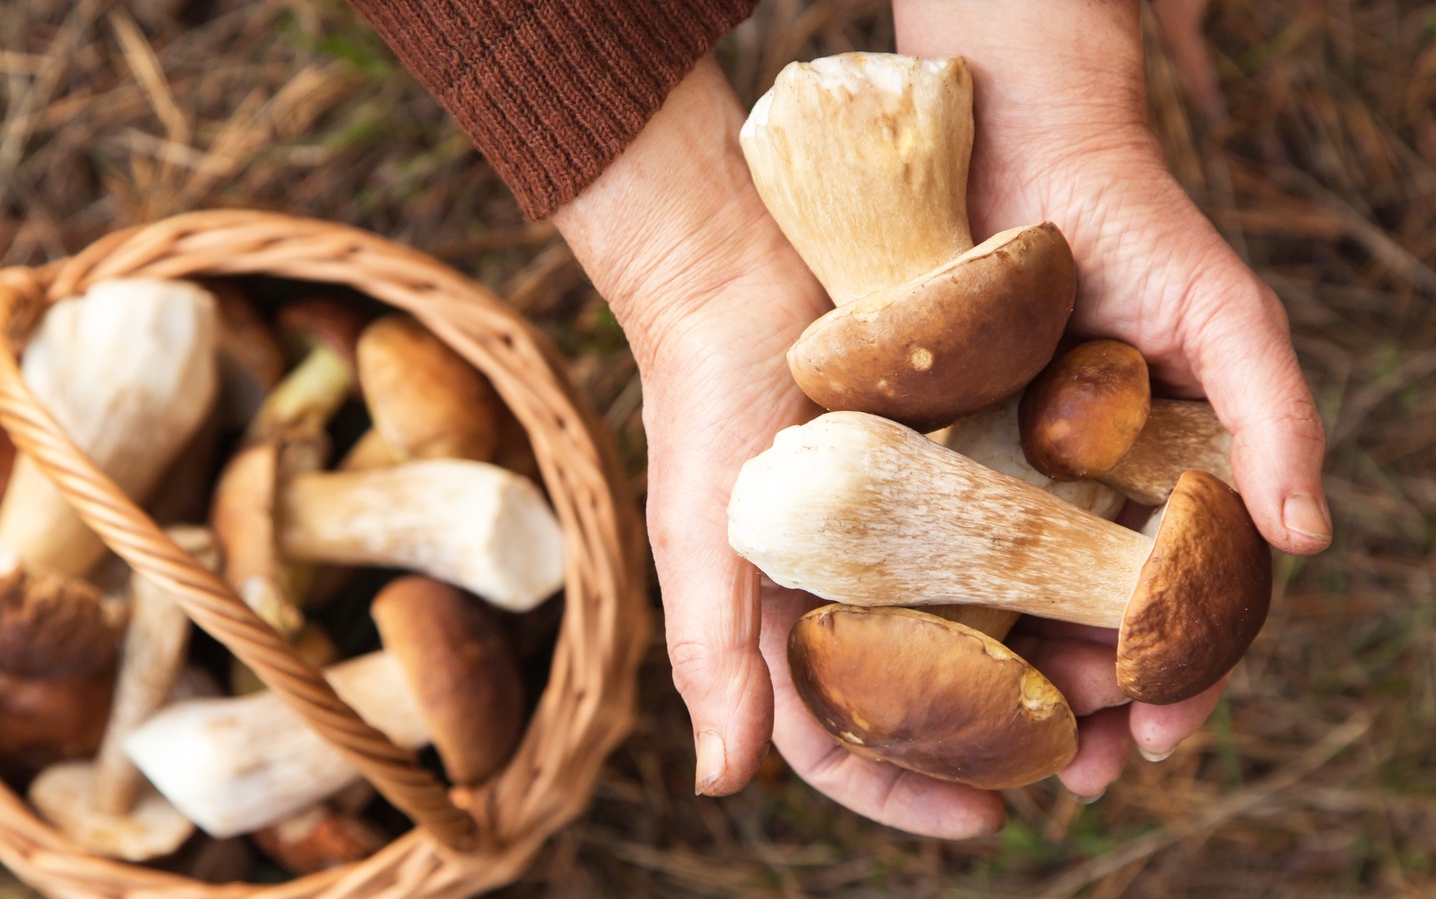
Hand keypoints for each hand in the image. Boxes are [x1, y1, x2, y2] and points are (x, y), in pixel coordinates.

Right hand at [555, 55, 1191, 835]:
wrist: (741, 260)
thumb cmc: (702, 398)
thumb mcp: (697, 531)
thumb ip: (712, 652)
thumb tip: (723, 784)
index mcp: (786, 619)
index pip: (842, 738)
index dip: (907, 789)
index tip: (987, 821)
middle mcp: (854, 586)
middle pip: (934, 694)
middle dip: (1005, 740)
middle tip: (1085, 763)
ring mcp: (911, 527)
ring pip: (993, 619)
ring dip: (1056, 659)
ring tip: (1123, 685)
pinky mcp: (957, 462)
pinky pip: (1019, 529)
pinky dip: (1066, 562)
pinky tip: (1121, 582)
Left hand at [892, 0, 1331, 773]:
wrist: (1020, 149)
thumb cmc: (1138, 228)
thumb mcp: (1227, 316)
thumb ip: (1277, 417)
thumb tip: (1310, 538)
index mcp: (1174, 481)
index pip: (1186, 607)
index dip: (1180, 678)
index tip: (1160, 740)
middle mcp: (1092, 493)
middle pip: (1095, 627)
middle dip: (1093, 708)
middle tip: (1072, 773)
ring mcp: (1012, 478)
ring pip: (1015, 605)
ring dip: (1015, 684)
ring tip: (1000, 749)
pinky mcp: (933, 455)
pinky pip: (937, 546)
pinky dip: (939, 609)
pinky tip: (921, 661)